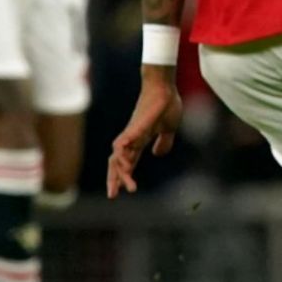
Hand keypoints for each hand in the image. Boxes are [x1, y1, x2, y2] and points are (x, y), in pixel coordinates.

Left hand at [107, 67, 182, 197]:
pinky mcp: (136, 126)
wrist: (164, 86)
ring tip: (123, 186)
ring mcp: (132, 132)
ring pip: (119, 155)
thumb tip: (158, 154)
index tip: (122, 191)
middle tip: (113, 196)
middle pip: (118, 162)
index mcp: (140, 140)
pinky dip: (123, 154)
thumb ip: (163, 141)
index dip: (124, 175)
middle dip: (115, 179)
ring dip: (120, 171)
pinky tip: (124, 164)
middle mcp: (132, 138)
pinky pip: (125, 142)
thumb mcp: (168, 128)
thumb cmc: (166, 103)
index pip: (128, 161)